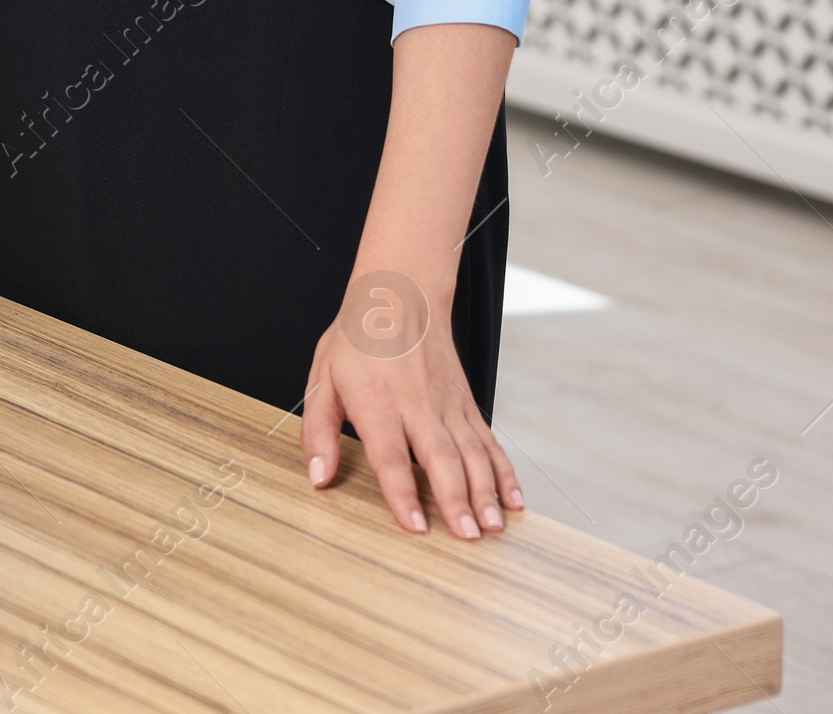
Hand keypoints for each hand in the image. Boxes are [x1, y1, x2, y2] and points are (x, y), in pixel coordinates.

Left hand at [301, 273, 521, 540]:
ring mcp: (448, 404)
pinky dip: (504, 472)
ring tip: (493, 527)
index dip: (404, 493)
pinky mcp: (466, 403)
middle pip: (441, 457)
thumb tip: (318, 477)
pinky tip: (514, 500)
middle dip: (457, 500)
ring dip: (485, 491)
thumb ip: (318, 431)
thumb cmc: (358, 341)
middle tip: (469, 537)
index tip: (417, 527)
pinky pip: (488, 441)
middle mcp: (418, 404)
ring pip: (472, 452)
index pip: (391, 455)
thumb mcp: (322, 378)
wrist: (402, 295)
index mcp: (378, 401)